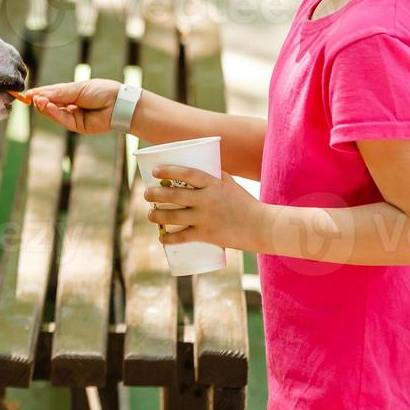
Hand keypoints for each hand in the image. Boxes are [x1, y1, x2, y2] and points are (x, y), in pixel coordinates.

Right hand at [25, 79, 119, 134]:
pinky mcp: (77, 126)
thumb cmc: (102, 91)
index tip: (26, 94)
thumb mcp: (77, 88)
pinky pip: (62, 120)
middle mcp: (70, 106)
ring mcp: (73, 117)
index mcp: (71, 94)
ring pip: (54, 114)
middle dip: (40, 101)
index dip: (39, 94)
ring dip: (45, 107)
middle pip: (50, 105)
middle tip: (32, 98)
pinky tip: (48, 106)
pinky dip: (54, 113)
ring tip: (39, 101)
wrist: (118, 103)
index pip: (51, 94)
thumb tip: (39, 94)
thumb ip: (58, 93)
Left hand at [143, 164, 265, 251]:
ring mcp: (205, 218)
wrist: (262, 227)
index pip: (187, 173)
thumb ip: (212, 177)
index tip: (155, 171)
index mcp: (213, 184)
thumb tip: (193, 173)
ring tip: (150, 215)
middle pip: (173, 195)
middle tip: (147, 194)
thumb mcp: (229, 184)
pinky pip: (182, 237)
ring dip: (156, 216)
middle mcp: (207, 200)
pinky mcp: (207, 235)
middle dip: (154, 195)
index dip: (169, 170)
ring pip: (172, 217)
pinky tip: (161, 238)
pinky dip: (169, 239)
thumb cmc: (245, 203)